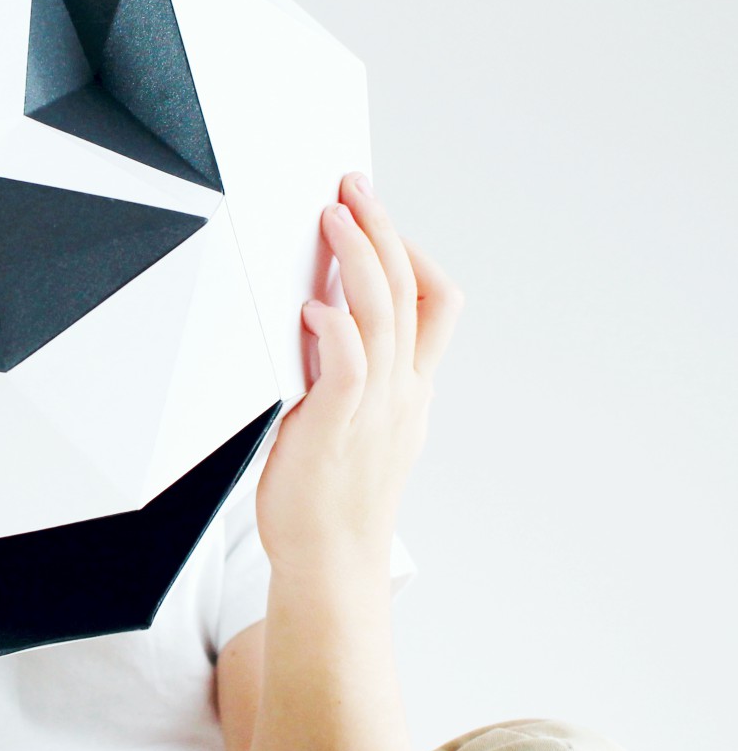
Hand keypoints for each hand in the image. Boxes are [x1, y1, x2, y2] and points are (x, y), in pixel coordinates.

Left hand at [255, 171, 462, 585]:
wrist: (330, 565)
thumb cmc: (330, 494)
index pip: (437, 303)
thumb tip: (321, 314)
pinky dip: (336, 332)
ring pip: (382, 317)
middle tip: (354, 184)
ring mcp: (373, 411)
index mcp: (410, 388)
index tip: (375, 214)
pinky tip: (313, 307)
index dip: (411, 251)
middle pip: (409, 292)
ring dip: (358, 260)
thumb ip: (349, 370)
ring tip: (335, 215)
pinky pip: (347, 370)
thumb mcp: (355, 421)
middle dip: (382, 230)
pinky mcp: (334, 432)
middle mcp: (400, 392)